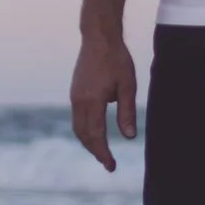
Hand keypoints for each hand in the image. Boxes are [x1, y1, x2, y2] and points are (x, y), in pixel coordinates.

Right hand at [70, 35, 139, 170]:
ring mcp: (74, 96)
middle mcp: (79, 101)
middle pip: (84, 135)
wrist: (98, 37)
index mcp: (92, 101)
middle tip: (109, 164)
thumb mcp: (127, 86)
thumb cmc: (116, 60)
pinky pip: (77, 118)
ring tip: (102, 151)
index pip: (96, 135)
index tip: (112, 166)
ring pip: (78, 128)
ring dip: (89, 142)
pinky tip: (95, 133)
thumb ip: (127, 112)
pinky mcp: (74, 92)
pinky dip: (85, 131)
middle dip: (95, 151)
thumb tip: (129, 137)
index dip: (103, 153)